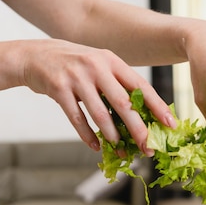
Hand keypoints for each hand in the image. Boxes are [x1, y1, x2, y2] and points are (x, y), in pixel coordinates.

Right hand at [19, 39, 174, 154]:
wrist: (35, 55)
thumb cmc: (75, 64)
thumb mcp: (99, 64)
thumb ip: (118, 83)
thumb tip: (143, 113)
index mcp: (112, 61)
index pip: (140, 86)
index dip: (157, 106)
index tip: (170, 123)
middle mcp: (96, 66)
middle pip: (123, 103)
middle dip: (138, 128)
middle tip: (147, 147)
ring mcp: (77, 77)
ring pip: (100, 113)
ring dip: (113, 135)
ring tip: (121, 149)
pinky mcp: (59, 89)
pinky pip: (77, 118)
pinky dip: (87, 135)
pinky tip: (96, 146)